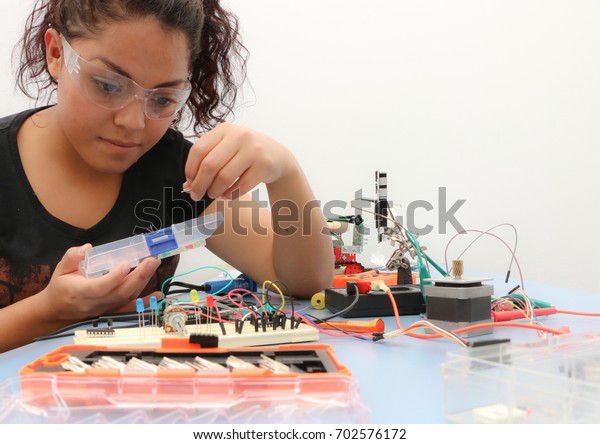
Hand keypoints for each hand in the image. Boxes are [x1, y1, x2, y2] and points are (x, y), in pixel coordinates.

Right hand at [41, 244, 160, 320]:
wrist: (57, 311)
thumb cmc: (60, 288)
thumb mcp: (60, 269)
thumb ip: (72, 257)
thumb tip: (86, 248)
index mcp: (80, 292)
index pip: (100, 287)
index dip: (114, 277)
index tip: (126, 265)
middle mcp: (96, 303)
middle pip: (120, 292)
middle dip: (139, 276)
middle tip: (151, 260)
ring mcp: (106, 308)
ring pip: (128, 298)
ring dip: (143, 282)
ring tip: (154, 265)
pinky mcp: (112, 311)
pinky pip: (130, 308)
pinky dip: (145, 302)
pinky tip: (158, 295)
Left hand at [184, 122, 295, 199]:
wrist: (277, 156)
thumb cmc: (245, 153)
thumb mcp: (226, 149)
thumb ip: (206, 162)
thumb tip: (188, 185)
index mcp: (225, 129)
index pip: (199, 150)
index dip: (190, 169)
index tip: (189, 182)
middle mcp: (240, 136)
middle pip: (210, 165)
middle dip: (199, 184)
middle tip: (196, 195)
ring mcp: (254, 150)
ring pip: (224, 177)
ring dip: (214, 191)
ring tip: (213, 195)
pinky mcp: (264, 165)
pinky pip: (240, 186)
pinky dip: (230, 195)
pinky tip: (227, 194)